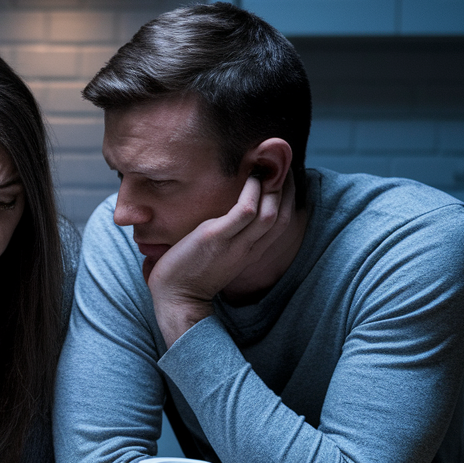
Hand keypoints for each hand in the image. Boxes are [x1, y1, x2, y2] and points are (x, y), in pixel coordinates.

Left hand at [147, 172, 294, 347]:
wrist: (175, 299)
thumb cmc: (189, 275)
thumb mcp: (217, 254)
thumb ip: (226, 239)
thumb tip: (222, 220)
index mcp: (250, 252)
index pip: (280, 223)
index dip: (287, 199)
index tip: (284, 178)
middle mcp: (249, 248)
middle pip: (281, 215)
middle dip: (287, 188)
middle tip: (284, 163)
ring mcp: (235, 244)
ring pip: (270, 212)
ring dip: (274, 186)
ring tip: (269, 164)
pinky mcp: (217, 238)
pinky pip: (245, 211)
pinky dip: (252, 192)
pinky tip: (251, 177)